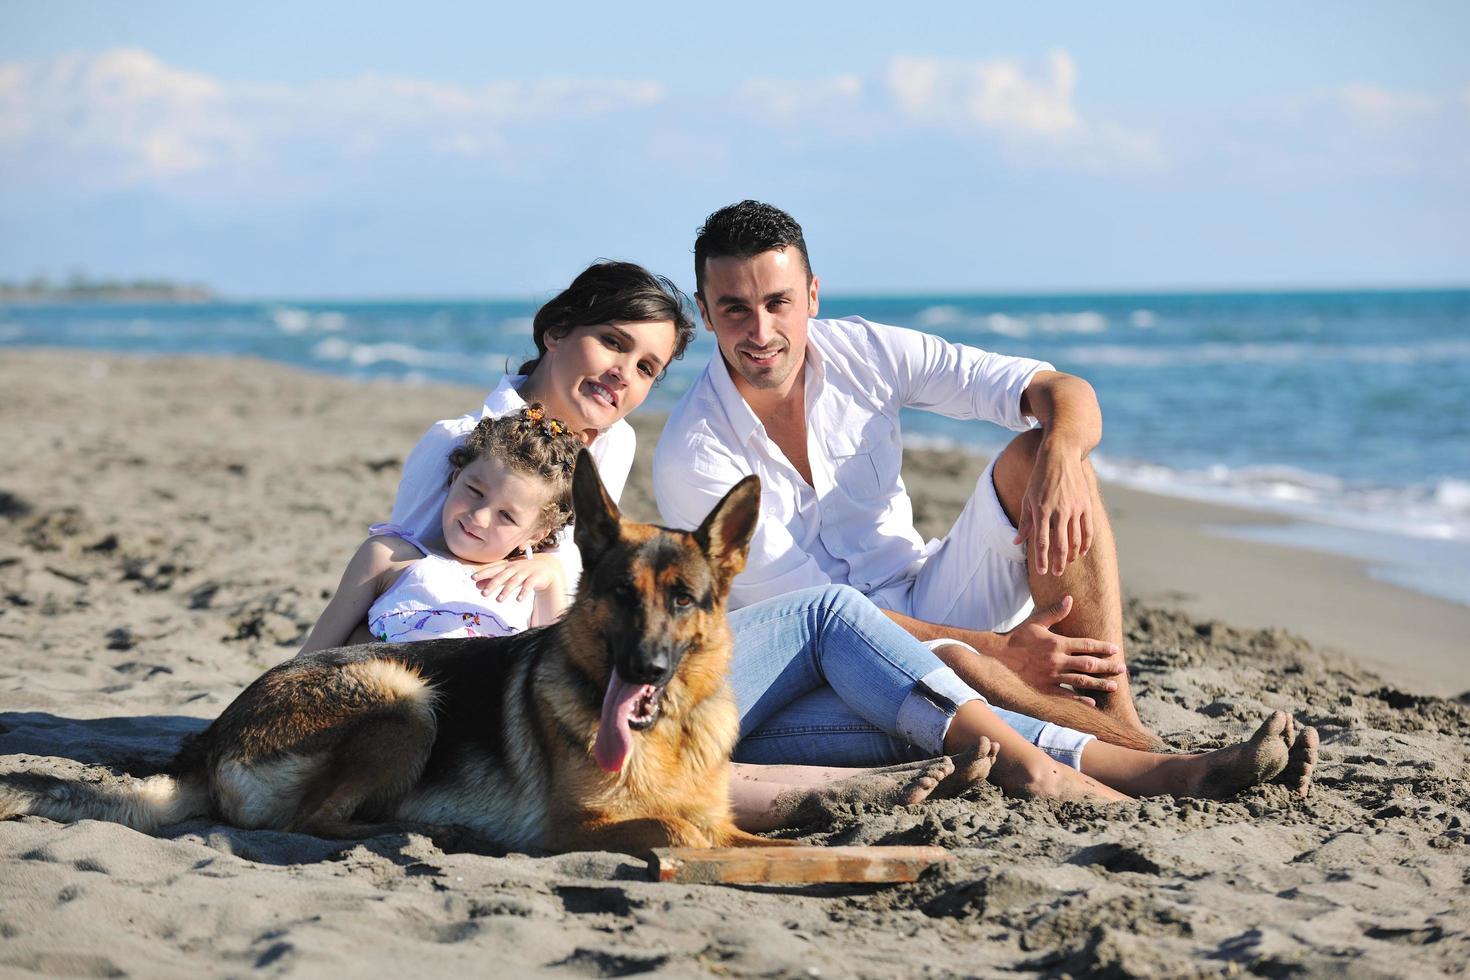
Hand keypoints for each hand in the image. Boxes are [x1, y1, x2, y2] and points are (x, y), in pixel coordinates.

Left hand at [472, 553, 564, 602]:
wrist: (546, 569)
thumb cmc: (523, 572)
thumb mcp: (508, 574)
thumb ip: (493, 580)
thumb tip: (476, 586)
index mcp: (507, 566)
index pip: (493, 569)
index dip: (483, 573)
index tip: (472, 578)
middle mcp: (515, 568)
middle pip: (502, 576)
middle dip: (492, 584)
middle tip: (483, 594)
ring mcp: (526, 572)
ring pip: (514, 581)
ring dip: (506, 591)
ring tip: (498, 600)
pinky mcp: (535, 578)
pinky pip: (529, 585)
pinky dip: (523, 592)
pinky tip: (518, 600)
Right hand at [995, 596, 1121, 704]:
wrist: (997, 655)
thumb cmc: (1017, 637)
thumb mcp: (1035, 621)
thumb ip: (1054, 612)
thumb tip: (1070, 599)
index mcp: (1057, 643)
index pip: (1086, 645)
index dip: (1103, 647)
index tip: (1115, 650)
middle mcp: (1058, 660)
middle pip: (1089, 664)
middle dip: (1108, 667)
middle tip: (1123, 669)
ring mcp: (1051, 676)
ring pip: (1081, 681)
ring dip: (1099, 684)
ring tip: (1114, 686)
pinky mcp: (1044, 688)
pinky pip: (1065, 695)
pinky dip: (1079, 699)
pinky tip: (1091, 702)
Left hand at [1012, 439, 1093, 575]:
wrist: (1061, 456)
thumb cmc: (1040, 478)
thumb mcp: (1027, 498)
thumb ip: (1024, 522)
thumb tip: (1017, 542)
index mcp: (1041, 511)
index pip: (1042, 542)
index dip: (1041, 559)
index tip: (1042, 572)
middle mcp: (1059, 511)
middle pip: (1060, 545)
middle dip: (1058, 562)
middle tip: (1056, 574)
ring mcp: (1075, 508)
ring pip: (1075, 539)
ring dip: (1071, 554)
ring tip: (1066, 563)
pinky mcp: (1086, 504)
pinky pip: (1088, 529)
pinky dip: (1085, 543)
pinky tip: (1081, 551)